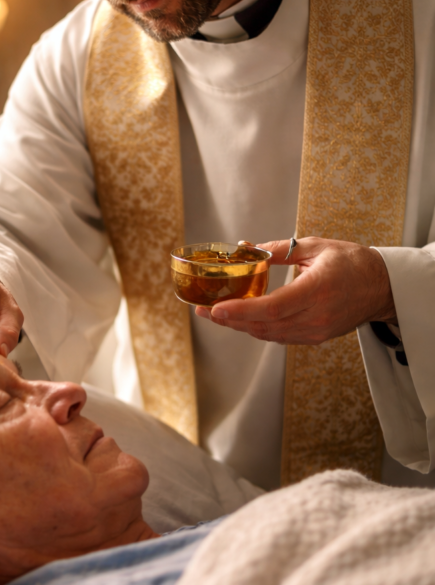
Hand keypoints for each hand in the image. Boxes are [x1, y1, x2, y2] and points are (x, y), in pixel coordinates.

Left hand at [197, 237, 396, 344]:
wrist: (381, 287)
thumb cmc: (351, 262)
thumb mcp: (314, 247)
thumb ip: (278, 250)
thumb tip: (245, 246)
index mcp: (317, 290)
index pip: (272, 308)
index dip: (241, 311)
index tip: (216, 309)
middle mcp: (316, 316)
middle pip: (265, 325)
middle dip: (230, 320)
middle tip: (203, 310)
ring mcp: (316, 331)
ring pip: (269, 335)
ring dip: (240, 326)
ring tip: (216, 314)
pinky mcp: (315, 338)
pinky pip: (279, 337)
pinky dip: (258, 329)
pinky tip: (241, 319)